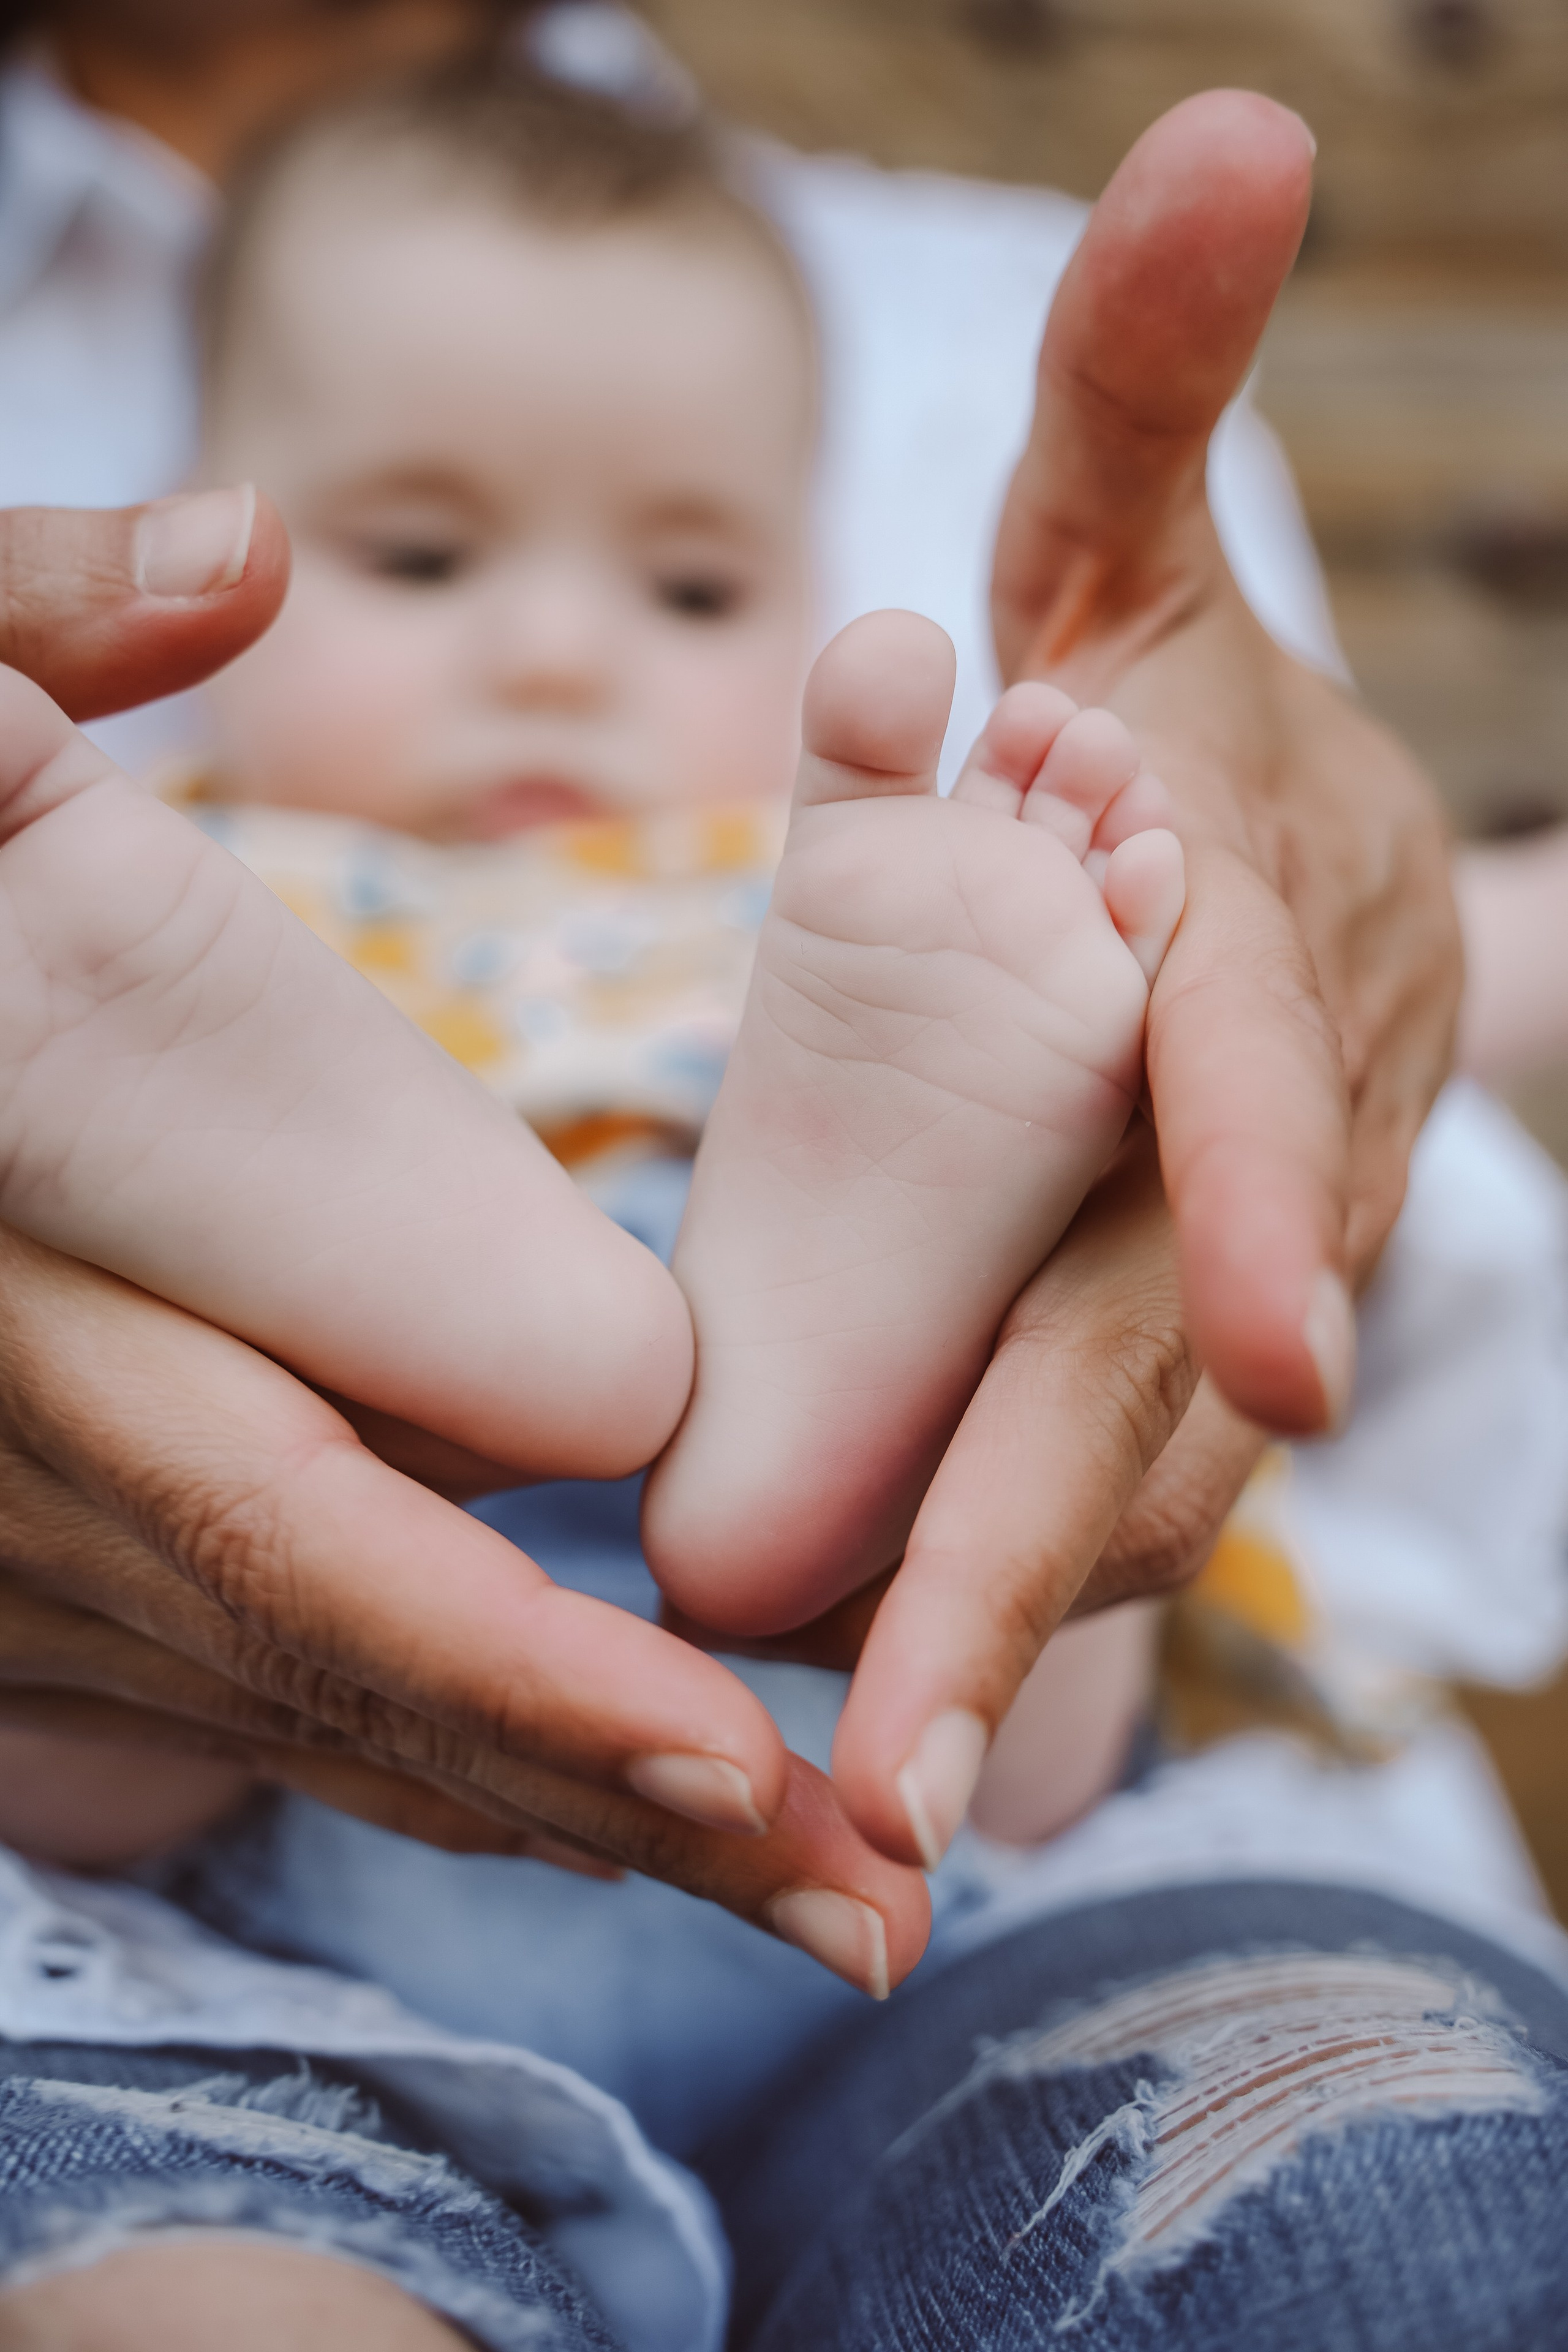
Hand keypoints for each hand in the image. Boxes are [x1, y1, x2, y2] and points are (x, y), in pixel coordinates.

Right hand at [0, 498, 925, 1994]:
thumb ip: (23, 637)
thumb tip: (237, 547)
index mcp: (32, 1307)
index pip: (288, 1527)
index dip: (511, 1665)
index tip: (740, 1753)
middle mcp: (31, 1482)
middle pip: (352, 1686)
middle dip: (618, 1811)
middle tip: (876, 1906)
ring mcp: (25, 1566)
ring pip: (331, 1725)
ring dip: (572, 1819)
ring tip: (822, 1889)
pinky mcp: (47, 1578)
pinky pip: (289, 1695)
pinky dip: (470, 1751)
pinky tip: (634, 1797)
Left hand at [827, 91, 1460, 1864]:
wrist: (1242, 859)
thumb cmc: (1153, 707)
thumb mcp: (1126, 544)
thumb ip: (1142, 384)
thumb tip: (1227, 123)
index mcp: (1255, 950)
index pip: (1260, 1092)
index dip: (1264, 1214)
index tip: (1269, 1388)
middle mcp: (1261, 1147)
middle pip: (1155, 1357)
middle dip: (1035, 1549)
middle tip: (898, 1749)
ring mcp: (1223, 1273)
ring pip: (1124, 1469)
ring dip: (1003, 1631)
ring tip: (854, 1801)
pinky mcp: (1166, 1348)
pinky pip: (1092, 1486)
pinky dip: (1002, 1603)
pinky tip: (888, 1725)